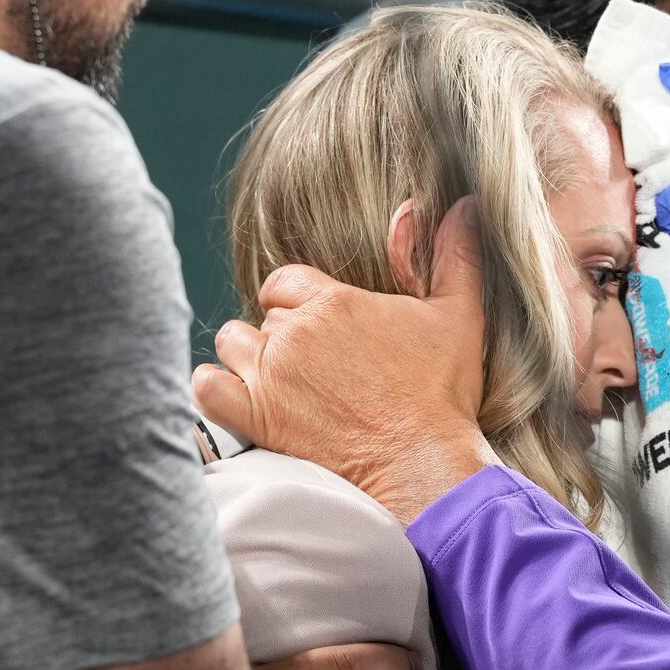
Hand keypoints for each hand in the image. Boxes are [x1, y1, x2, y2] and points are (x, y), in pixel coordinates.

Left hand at [197, 199, 498, 522]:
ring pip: (231, 343)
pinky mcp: (258, 417)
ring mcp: (271, 375)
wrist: (423, 464)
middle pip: (263, 315)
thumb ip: (455, 255)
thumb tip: (463, 205)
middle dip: (282, 335)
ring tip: (278, 380)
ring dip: (248, 358)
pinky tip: (240, 397)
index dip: (298, 301)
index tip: (320, 328)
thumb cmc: (443, 395)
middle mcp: (296, 333)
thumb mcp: (459, 315)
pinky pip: (207, 388)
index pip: (286, 281)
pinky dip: (215, 388)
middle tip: (315, 366)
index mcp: (335, 302)